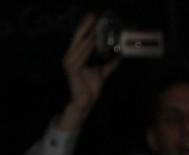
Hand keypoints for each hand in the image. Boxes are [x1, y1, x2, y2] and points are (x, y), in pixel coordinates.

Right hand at [58, 13, 119, 132]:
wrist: (85, 103)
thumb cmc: (90, 89)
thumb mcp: (101, 73)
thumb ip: (109, 64)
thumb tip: (118, 57)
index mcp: (76, 57)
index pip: (80, 38)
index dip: (86, 27)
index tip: (94, 18)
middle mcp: (70, 58)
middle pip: (77, 38)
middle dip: (85, 26)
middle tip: (93, 17)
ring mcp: (70, 63)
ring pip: (80, 46)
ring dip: (88, 36)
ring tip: (95, 28)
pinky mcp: (72, 70)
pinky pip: (80, 56)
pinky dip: (87, 49)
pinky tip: (92, 42)